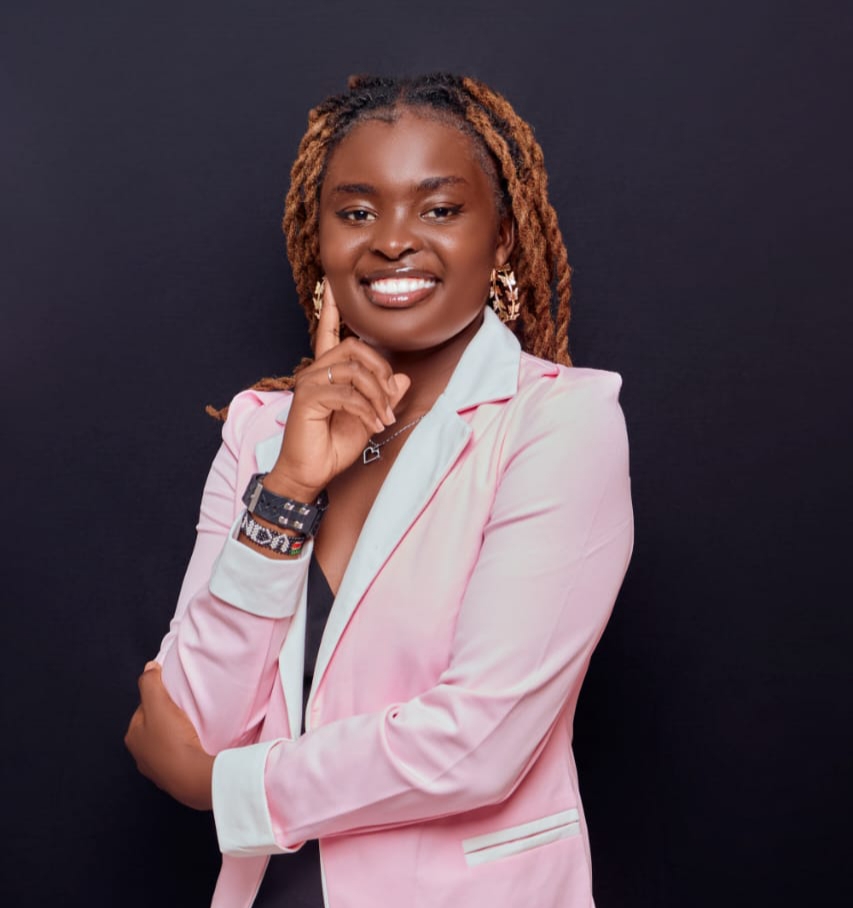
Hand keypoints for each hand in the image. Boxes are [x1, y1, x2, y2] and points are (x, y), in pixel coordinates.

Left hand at [124, 662, 213, 810]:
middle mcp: (140, 755)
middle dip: (168, 717)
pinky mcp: (173, 778)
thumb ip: (150, 683)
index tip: (174, 697)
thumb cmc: (173, 741)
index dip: (159, 698)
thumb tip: (148, 667)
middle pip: (155, 725)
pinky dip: (185, 748)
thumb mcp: (158, 704)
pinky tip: (196, 745)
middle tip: (186, 711)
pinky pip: (178, 756)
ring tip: (193, 727)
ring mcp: (156, 769)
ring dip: (177, 733)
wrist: (192, 777)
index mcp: (133, 736)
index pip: (144, 708)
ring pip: (166, 741)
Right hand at [264, 282, 411, 500]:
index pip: (328, 333)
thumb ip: (384, 398)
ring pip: (355, 370)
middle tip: (390, 401)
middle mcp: (315, 371)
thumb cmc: (333, 447)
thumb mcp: (368, 419)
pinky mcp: (307, 398)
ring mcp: (309, 382)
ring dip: (377, 396)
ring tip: (383, 419)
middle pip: (355, 347)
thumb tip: (404, 379)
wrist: (310, 474)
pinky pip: (348, 394)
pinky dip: (367, 410)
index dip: (331, 308)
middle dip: (382, 371)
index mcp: (327, 372)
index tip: (332, 283)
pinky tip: (373, 425)